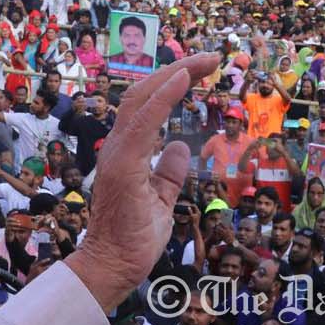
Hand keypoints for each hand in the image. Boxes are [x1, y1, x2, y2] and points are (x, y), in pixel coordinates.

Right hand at [66, 54, 220, 310]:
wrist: (113, 267)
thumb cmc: (133, 239)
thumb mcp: (162, 200)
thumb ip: (170, 173)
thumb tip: (182, 148)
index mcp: (128, 152)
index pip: (148, 106)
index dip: (173, 84)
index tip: (202, 70)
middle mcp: (118, 146)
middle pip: (144, 93)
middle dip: (177, 70)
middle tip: (211, 57)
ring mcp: (118, 154)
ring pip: (141, 99)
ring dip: (174, 75)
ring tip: (203, 61)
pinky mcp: (123, 166)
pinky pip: (144, 122)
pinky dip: (163, 97)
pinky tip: (182, 79)